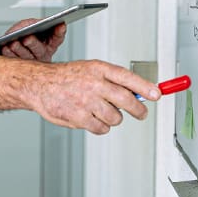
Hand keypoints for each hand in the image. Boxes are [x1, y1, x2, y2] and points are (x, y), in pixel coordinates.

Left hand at [0, 19, 65, 62]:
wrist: (8, 45)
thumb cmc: (22, 34)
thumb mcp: (30, 25)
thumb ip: (34, 23)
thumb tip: (35, 23)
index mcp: (49, 44)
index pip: (58, 38)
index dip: (60, 32)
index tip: (61, 24)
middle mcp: (42, 55)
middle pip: (39, 50)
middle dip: (33, 43)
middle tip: (27, 39)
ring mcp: (30, 62)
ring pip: (25, 57)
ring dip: (19, 50)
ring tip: (13, 43)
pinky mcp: (17, 66)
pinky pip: (13, 61)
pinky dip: (9, 54)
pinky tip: (5, 48)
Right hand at [30, 60, 160, 134]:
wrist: (40, 85)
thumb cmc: (67, 77)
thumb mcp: (90, 69)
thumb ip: (113, 80)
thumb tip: (137, 92)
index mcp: (98, 69)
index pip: (128, 77)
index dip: (145, 87)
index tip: (157, 94)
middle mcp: (94, 84)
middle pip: (126, 100)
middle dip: (138, 110)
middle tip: (141, 113)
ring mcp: (86, 101)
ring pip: (115, 117)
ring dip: (114, 118)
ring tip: (103, 111)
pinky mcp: (79, 117)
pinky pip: (101, 128)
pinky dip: (100, 126)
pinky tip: (93, 118)